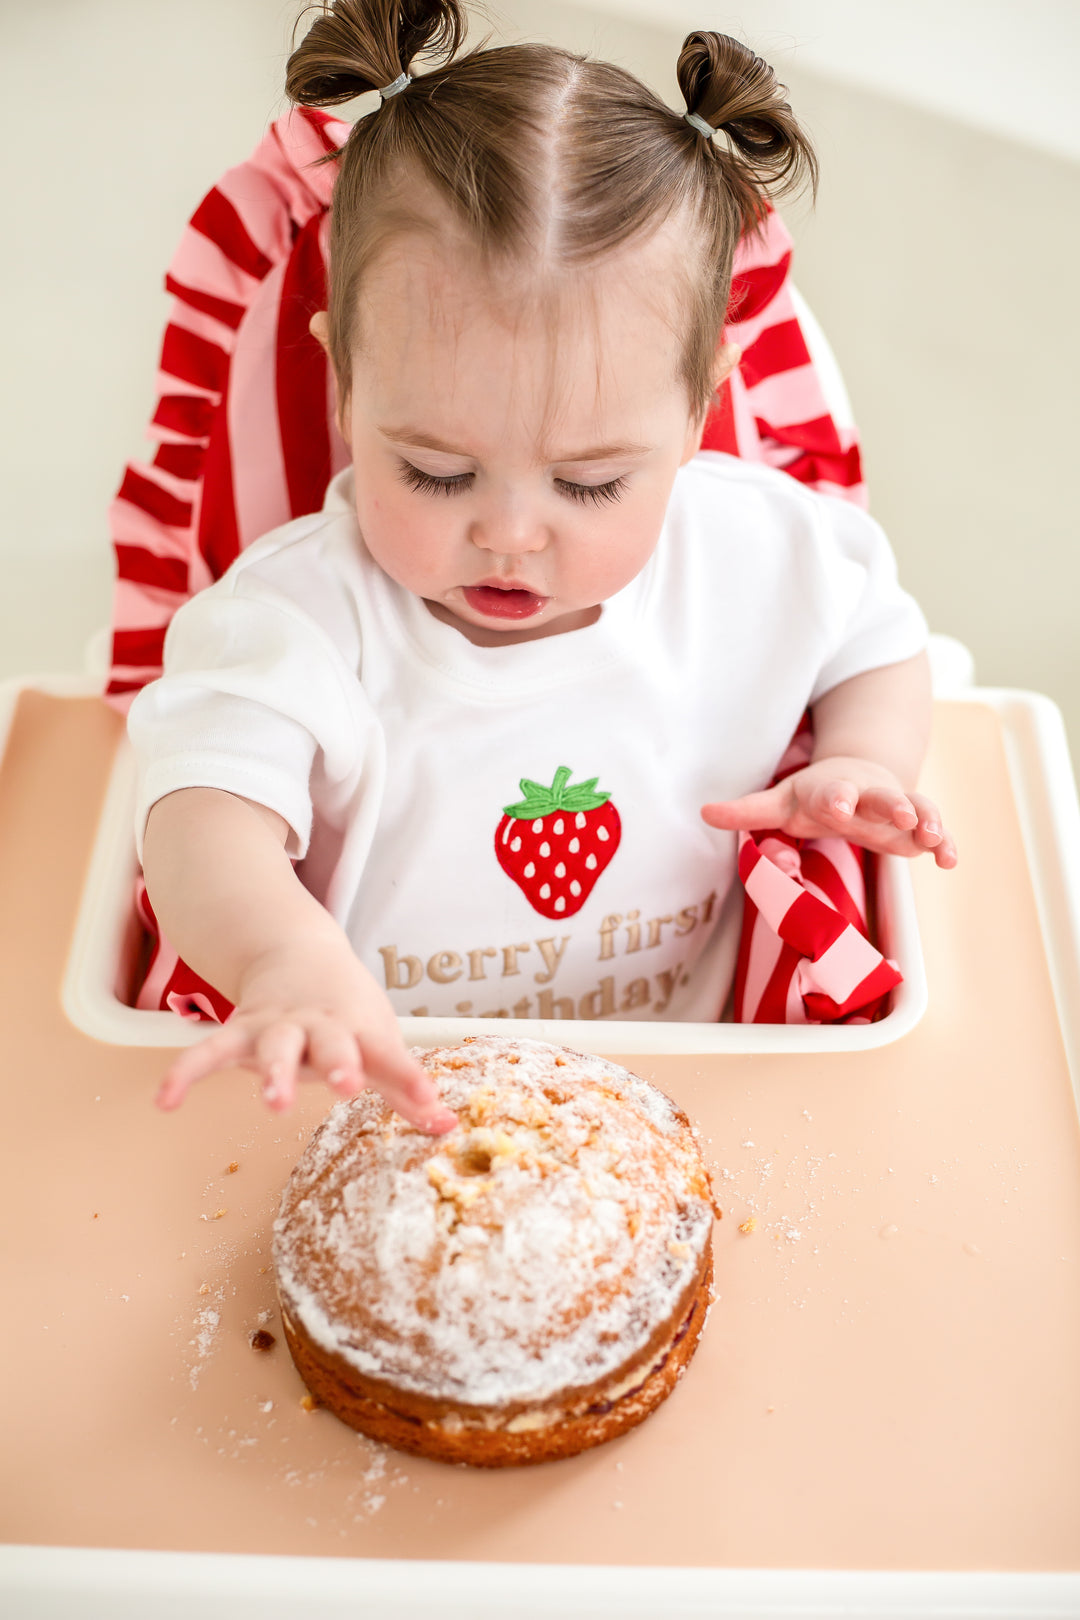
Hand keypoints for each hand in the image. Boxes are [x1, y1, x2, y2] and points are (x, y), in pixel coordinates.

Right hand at [155, 937, 457, 1131]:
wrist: (296, 951)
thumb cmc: (347, 1010)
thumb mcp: (380, 1042)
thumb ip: (406, 1089)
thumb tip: (448, 1125)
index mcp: (360, 1029)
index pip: (390, 1055)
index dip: (410, 1078)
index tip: (429, 1102)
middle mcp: (320, 1025)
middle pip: (329, 1042)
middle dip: (336, 1062)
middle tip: (344, 1084)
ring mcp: (278, 1026)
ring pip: (273, 1045)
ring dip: (273, 1070)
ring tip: (272, 1101)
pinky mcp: (240, 1031)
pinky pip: (209, 1051)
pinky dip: (187, 1072)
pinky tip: (167, 1099)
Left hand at [702, 755, 956, 867]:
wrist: (860, 775)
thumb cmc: (815, 796)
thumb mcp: (781, 802)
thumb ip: (748, 810)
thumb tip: (704, 812)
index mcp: (832, 790)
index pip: (832, 792)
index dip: (834, 799)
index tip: (837, 806)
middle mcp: (867, 796)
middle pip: (882, 797)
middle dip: (892, 804)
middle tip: (904, 814)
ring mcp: (896, 809)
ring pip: (917, 808)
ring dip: (927, 819)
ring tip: (934, 837)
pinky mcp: (915, 826)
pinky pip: (936, 831)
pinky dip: (946, 843)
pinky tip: (950, 860)